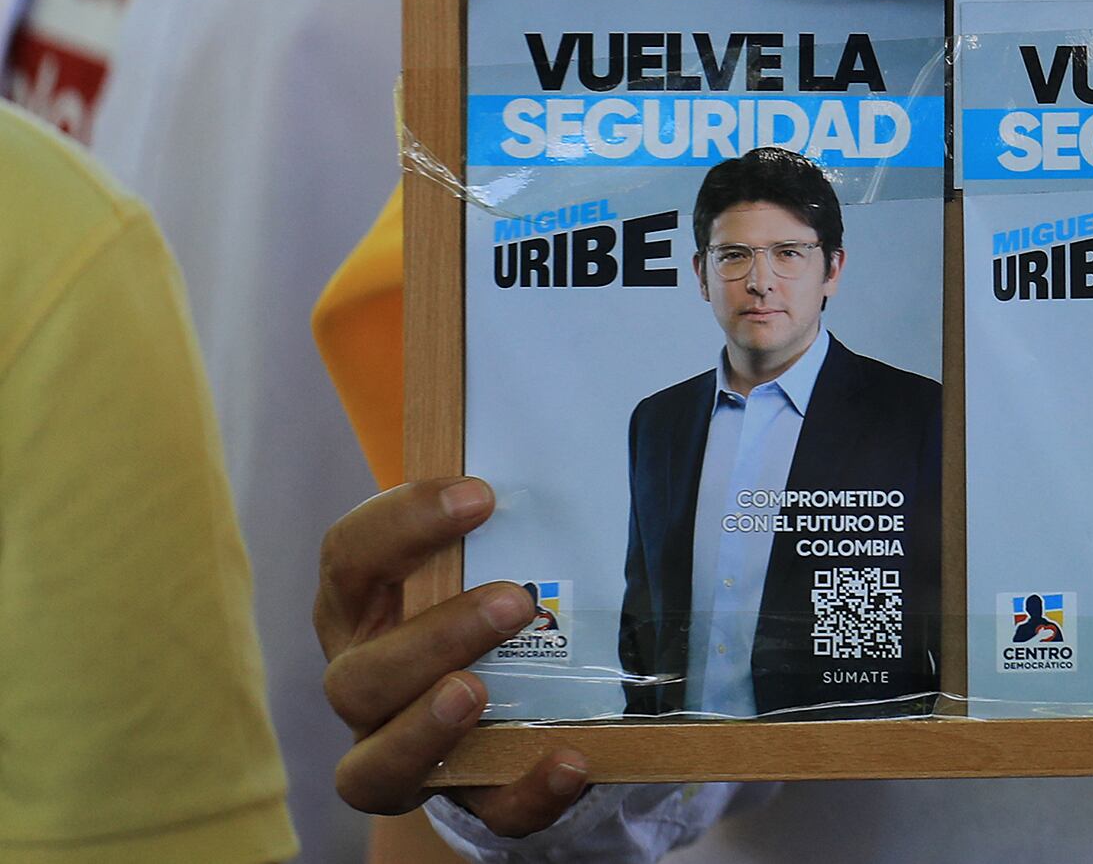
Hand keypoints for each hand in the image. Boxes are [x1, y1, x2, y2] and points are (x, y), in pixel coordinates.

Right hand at [315, 477, 591, 833]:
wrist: (499, 705)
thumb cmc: (477, 601)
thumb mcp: (476, 558)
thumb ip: (500, 522)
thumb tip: (573, 451)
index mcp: (363, 609)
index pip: (349, 559)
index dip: (401, 524)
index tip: (480, 495)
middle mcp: (365, 684)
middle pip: (356, 677)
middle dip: (432, 637)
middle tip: (511, 600)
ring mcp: (400, 751)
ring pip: (373, 766)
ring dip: (427, 727)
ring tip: (479, 691)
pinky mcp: (461, 798)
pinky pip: (484, 812)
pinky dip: (524, 792)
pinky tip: (569, 761)